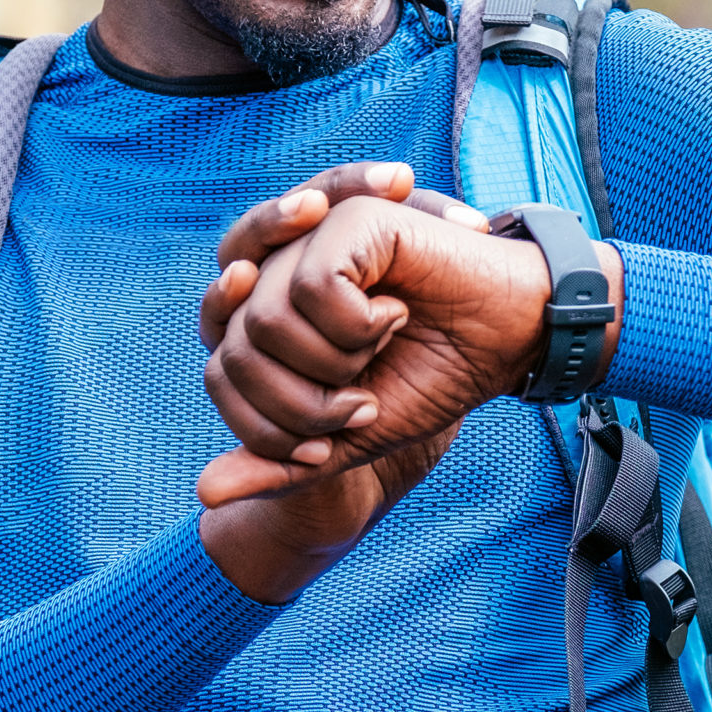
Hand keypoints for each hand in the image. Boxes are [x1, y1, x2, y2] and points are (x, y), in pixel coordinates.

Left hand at [199, 193, 621, 504]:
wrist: (507, 344)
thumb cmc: (429, 378)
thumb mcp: (349, 436)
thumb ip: (280, 460)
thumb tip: (204, 492)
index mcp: (271, 321)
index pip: (219, 377)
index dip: (272, 426)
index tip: (329, 444)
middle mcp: (278, 275)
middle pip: (233, 354)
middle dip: (305, 405)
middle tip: (363, 402)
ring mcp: (308, 242)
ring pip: (263, 321)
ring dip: (333, 363)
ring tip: (382, 345)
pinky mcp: (346, 219)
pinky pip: (312, 287)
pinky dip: (356, 325)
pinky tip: (395, 311)